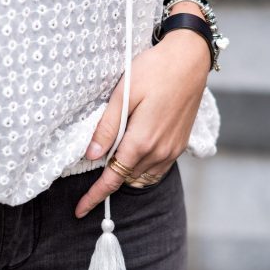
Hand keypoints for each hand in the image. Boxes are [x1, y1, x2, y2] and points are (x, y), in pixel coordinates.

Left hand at [75, 28, 210, 217]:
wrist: (190, 60)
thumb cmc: (154, 70)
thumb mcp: (123, 94)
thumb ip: (107, 127)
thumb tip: (92, 155)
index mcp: (142, 140)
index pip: (113, 178)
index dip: (95, 196)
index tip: (80, 210)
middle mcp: (159, 151)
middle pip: (127, 179)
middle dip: (108, 181)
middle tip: (92, 172)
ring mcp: (172, 150)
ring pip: (143, 177)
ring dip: (126, 175)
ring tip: (113, 160)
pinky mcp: (180, 144)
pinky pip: (158, 169)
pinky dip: (142, 170)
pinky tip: (135, 154)